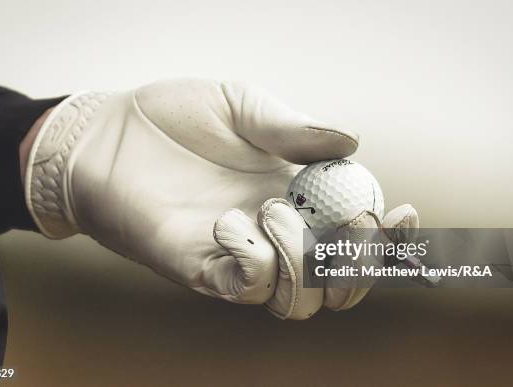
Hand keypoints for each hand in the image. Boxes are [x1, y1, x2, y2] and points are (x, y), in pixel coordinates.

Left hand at [23, 78, 412, 318]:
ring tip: (274, 207)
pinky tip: (229, 220)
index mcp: (295, 193)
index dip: (389, 234)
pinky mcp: (199, 269)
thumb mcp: (240, 104)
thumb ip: (292, 127)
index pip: (355, 232)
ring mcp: (239, 255)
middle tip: (350, 220)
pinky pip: (246, 289)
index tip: (406, 212)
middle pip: (338, 281)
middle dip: (360, 261)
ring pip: (298, 301)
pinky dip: (256, 261)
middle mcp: (274, 232)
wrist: (107, 134)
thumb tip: (352, 141)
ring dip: (305, 260)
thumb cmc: (172, 116)